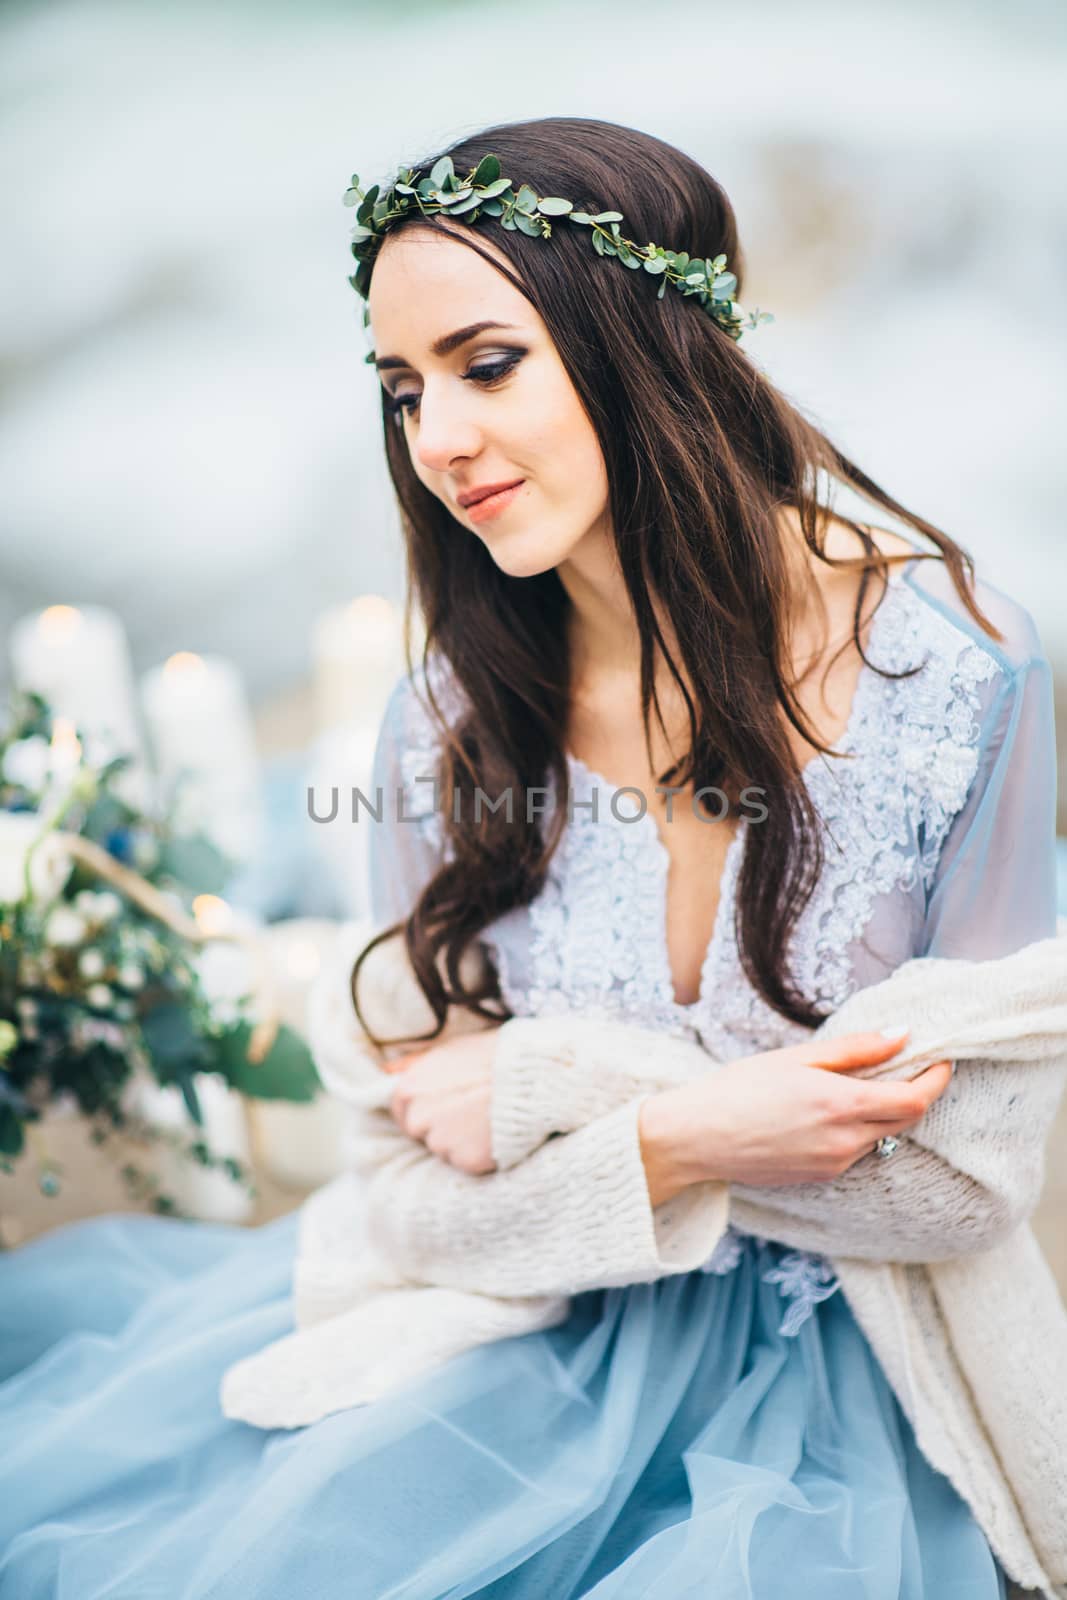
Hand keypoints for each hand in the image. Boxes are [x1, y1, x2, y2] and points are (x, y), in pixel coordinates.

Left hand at [381, 1029, 499, 1174]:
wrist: (532, 1074)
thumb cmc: (493, 1056)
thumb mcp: (451, 1049)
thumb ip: (415, 1063)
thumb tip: (387, 1069)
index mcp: (409, 1088)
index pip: (402, 1112)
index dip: (426, 1109)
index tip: (447, 1104)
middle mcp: (418, 1117)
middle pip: (422, 1133)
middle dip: (443, 1126)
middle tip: (473, 1109)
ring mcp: (441, 1141)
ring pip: (445, 1150)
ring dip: (462, 1140)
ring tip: (489, 1117)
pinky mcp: (466, 1160)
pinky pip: (467, 1163)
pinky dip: (481, 1154)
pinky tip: (497, 1132)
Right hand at [639, 1029, 953, 1204]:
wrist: (696, 1138)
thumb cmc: (739, 1089)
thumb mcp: (796, 1058)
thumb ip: (855, 1049)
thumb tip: (902, 1035)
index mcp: (841, 1105)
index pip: (914, 1100)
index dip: (936, 1080)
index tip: (941, 1060)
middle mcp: (845, 1141)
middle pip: (905, 1120)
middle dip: (915, 1093)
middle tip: (910, 1066)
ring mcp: (833, 1164)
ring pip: (880, 1136)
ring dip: (882, 1112)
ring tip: (856, 1086)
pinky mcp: (819, 1177)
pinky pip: (854, 1151)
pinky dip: (857, 1129)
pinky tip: (826, 1112)